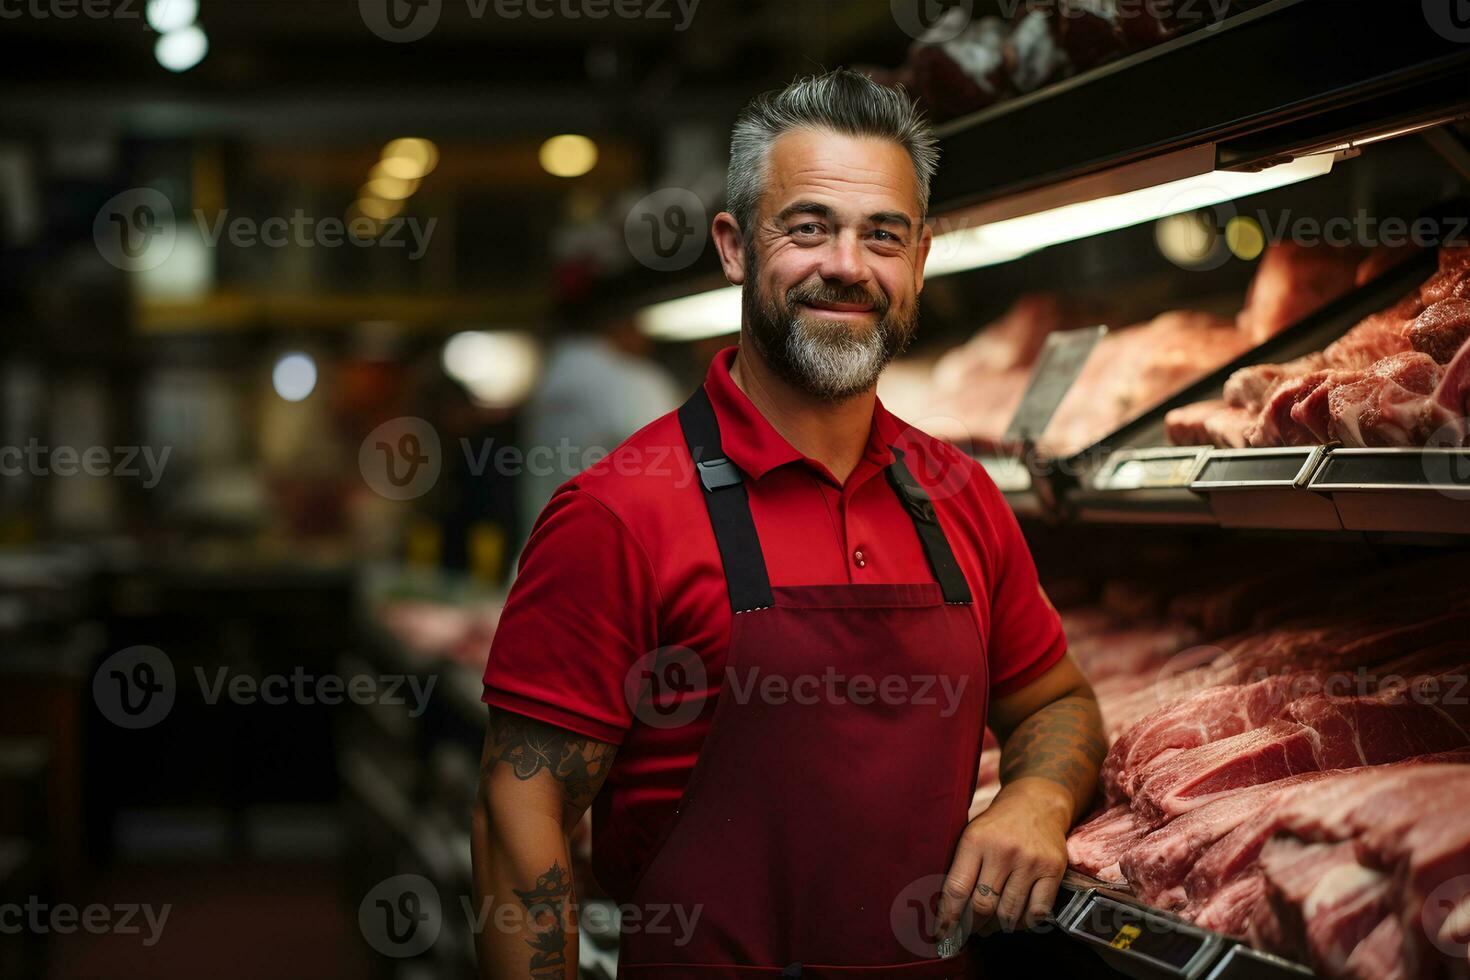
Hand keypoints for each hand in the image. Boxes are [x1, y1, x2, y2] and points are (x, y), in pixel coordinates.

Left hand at [937, 777, 1070, 938]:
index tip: (941, 935)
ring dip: (997, 927)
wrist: (1037, 803)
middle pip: (983, 906)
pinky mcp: (1053, 869)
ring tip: (990, 926)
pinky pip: (1037, 912)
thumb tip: (947, 911)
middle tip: (969, 931)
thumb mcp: (971, 834)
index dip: (948, 918)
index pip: (957, 889)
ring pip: (1009, 913)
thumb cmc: (998, 825)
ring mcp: (1030, 861)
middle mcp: (1003, 850)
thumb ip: (960, 867)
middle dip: (972, 926)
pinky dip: (1024, 924)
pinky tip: (1016, 919)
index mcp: (975, 840)